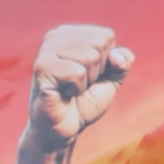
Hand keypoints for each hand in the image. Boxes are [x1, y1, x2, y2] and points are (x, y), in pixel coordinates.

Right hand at [22, 25, 132, 153]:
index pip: (106, 36)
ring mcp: (46, 52)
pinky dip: (76, 88)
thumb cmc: (83, 102)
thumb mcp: (111, 79)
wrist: (63, 129)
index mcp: (69, 34)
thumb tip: (117, 56)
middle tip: (79, 85)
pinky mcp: (41, 69)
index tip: (89, 76)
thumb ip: (122, 62)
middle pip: (99, 44)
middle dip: (97, 71)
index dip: (106, 61)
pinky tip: (63, 94)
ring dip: (86, 81)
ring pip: (89, 57)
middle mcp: (55, 38)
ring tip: (71, 90)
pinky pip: (77, 72)